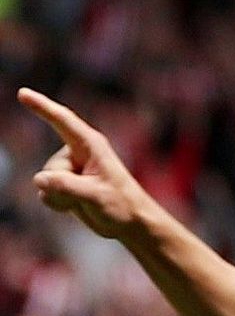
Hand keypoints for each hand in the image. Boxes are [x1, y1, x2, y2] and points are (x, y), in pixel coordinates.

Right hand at [18, 88, 156, 240]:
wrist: (130, 223)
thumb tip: (39, 179)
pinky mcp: (65, 183)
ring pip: (45, 182)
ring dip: (62, 197)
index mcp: (91, 145)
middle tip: (92, 195)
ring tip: (88, 201)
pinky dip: (58, 203)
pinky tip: (77, 205)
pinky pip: (46, 193)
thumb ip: (66, 186)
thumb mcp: (95, 195)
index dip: (42, 106)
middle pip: (50, 168)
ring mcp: (70, 169)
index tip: (23, 93)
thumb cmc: (122, 205)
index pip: (62, 121)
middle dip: (63, 187)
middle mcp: (77, 153)